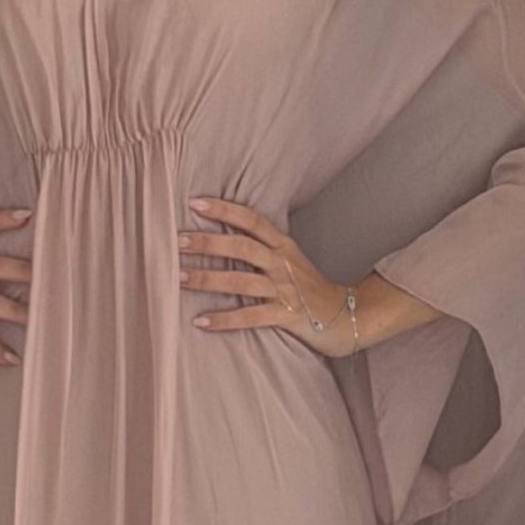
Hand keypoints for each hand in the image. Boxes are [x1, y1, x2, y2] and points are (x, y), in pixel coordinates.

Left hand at [177, 196, 358, 358]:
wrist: (347, 316)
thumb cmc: (310, 289)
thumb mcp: (289, 260)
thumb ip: (261, 248)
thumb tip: (220, 239)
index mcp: (282, 245)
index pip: (251, 220)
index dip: (224, 210)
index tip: (194, 203)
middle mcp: (282, 264)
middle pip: (241, 247)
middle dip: (208, 243)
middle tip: (177, 241)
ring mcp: (285, 290)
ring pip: (241, 281)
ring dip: (208, 279)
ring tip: (179, 278)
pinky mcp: (287, 316)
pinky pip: (250, 317)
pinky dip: (224, 319)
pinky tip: (200, 321)